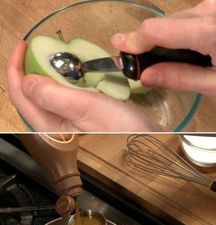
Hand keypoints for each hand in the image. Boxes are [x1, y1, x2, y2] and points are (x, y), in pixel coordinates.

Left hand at [7, 41, 160, 132]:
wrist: (152, 140)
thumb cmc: (124, 133)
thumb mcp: (86, 108)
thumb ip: (53, 96)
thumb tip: (28, 81)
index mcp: (53, 127)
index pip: (21, 96)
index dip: (17, 70)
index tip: (24, 47)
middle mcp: (59, 125)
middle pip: (33, 93)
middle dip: (34, 68)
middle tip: (42, 48)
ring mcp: (71, 121)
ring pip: (51, 92)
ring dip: (53, 72)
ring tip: (62, 59)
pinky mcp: (85, 115)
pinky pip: (69, 93)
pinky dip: (70, 79)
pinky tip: (81, 72)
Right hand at [112, 0, 215, 98]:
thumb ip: (182, 79)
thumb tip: (147, 76)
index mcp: (208, 30)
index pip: (155, 30)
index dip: (134, 42)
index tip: (120, 50)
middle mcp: (209, 8)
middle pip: (163, 24)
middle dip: (148, 43)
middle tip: (137, 63)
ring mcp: (215, 2)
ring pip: (176, 19)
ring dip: (169, 39)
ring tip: (170, 62)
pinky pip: (190, 16)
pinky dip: (184, 33)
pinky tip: (192, 50)